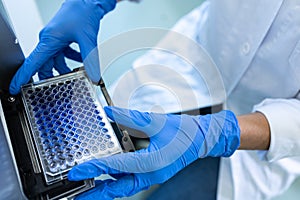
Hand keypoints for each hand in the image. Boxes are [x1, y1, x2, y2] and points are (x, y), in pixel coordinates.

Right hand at [9, 0, 115, 94]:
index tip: (16, 88)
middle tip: (59, 87)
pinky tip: (81, 61)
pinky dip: (71, 59)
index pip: (32, 63)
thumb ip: (91, 60)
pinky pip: (63, 53)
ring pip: (55, 60)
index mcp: (49, 40)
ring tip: (76, 75)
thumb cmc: (82, 12)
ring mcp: (56, 39)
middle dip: (52, 77)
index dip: (22, 77)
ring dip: (65, 68)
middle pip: (45, 65)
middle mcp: (50, 40)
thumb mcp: (88, 39)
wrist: (88, 0)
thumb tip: (93, 76)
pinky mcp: (63, 37)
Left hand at [68, 106, 239, 198]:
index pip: (116, 166)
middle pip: (117, 188)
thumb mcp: (157, 122)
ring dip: (104, 191)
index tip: (77, 172)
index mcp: (152, 162)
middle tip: (75, 197)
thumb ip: (131, 117)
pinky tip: (106, 181)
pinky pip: (130, 182)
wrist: (201, 140)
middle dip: (96, 194)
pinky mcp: (151, 173)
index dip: (94, 168)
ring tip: (87, 193)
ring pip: (123, 187)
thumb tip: (110, 111)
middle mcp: (150, 174)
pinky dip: (115, 184)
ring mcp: (151, 176)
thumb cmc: (185, 132)